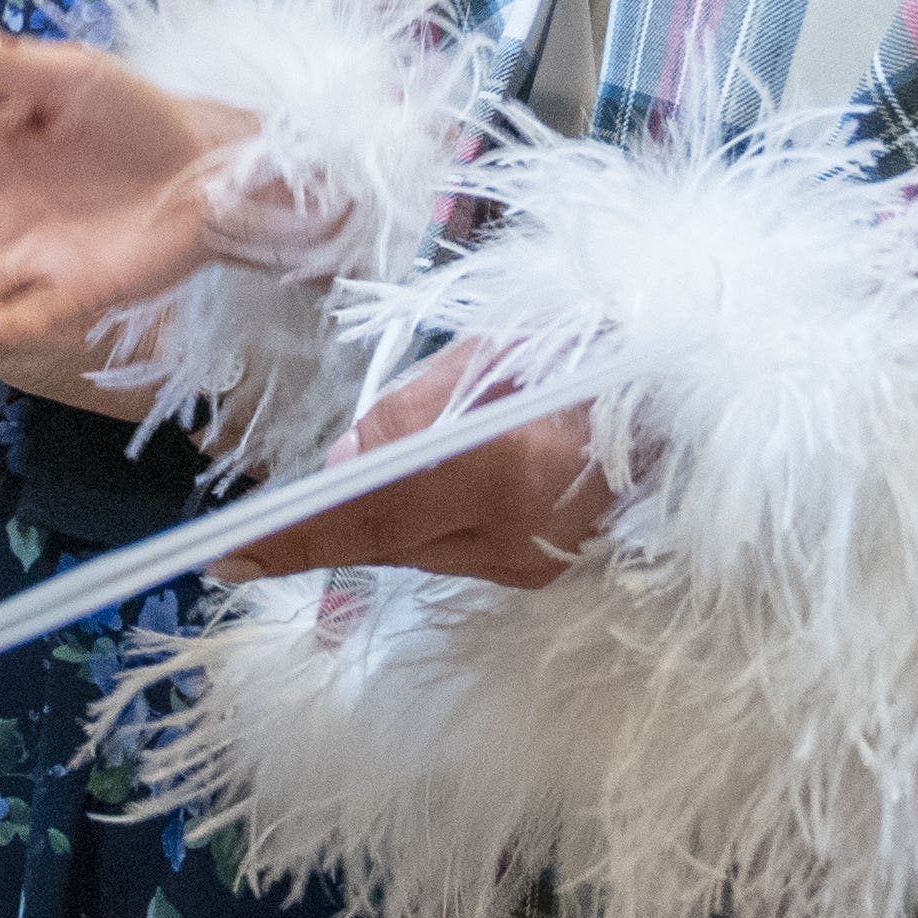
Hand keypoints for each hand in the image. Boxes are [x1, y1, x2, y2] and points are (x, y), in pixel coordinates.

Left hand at [204, 350, 601, 590]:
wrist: (688, 392)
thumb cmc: (592, 345)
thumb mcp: (495, 351)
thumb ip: (413, 411)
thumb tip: (343, 464)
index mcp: (506, 466)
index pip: (376, 516)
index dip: (300, 540)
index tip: (229, 559)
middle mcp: (521, 534)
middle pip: (389, 543)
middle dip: (327, 527)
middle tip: (263, 526)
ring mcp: (537, 563)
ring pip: (418, 551)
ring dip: (379, 520)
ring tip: (356, 486)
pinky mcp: (544, 572)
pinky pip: (455, 552)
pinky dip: (424, 523)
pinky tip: (420, 492)